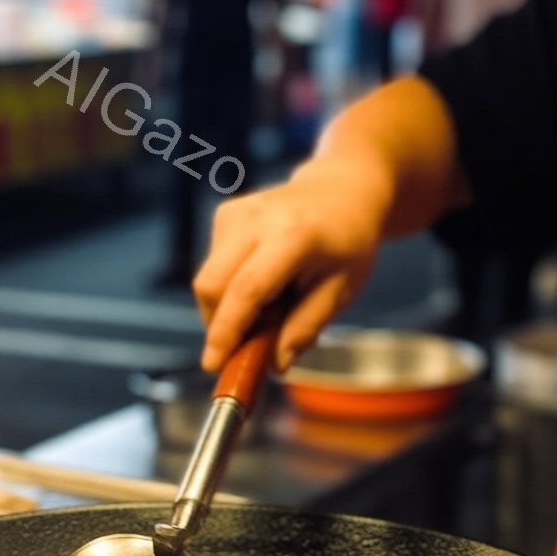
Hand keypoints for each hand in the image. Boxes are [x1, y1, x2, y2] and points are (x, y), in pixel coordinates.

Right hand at [194, 150, 393, 374]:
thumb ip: (305, 327)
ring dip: (227, 307)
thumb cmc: (348, 242)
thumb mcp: (341, 289)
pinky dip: (229, 287)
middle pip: (211, 283)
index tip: (213, 364)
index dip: (226, 331)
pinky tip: (263, 282)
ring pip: (208, 277)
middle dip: (218, 324)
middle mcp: (257, 218)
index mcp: (293, 236)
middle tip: (244, 347)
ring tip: (271, 305)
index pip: (247, 290)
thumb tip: (275, 365)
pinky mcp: (225, 214)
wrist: (342, 190)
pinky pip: (213, 265)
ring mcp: (237, 212)